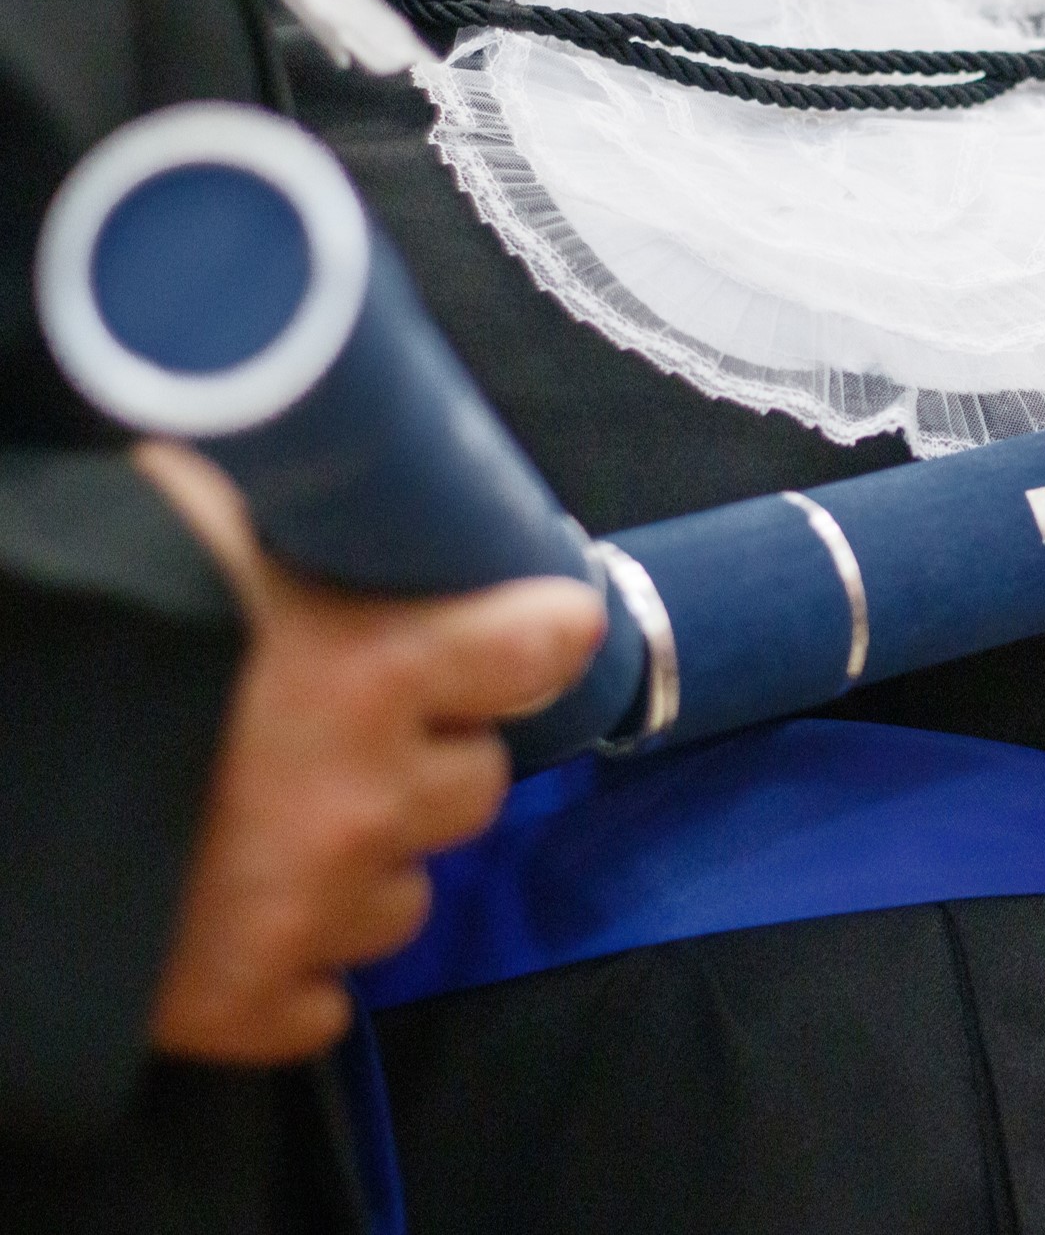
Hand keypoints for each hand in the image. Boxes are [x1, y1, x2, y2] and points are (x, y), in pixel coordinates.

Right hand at [135, 443, 605, 1063]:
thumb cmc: (71, 615)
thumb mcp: (180, 524)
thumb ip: (280, 517)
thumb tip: (325, 472)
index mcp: (366, 669)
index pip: (535, 649)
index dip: (539, 634)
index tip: (543, 629)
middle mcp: (360, 799)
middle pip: (476, 784)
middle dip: (431, 756)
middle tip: (354, 732)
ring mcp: (304, 912)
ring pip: (406, 898)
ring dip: (366, 862)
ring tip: (281, 825)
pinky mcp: (238, 1003)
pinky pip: (323, 999)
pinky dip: (294, 960)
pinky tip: (239, 915)